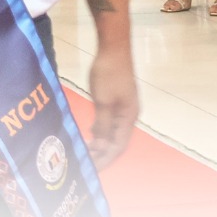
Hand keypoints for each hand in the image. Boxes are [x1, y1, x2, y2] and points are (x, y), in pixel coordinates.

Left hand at [84, 46, 138, 167]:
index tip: (92, 170)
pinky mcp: (119, 99)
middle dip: (103, 153)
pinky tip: (91, 132)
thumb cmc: (108, 74)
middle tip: (86, 162)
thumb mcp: (103, 102)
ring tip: (87, 150)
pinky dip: (102, 130)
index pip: (119, 146)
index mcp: (129, 116)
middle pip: (117, 141)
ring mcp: (125, 106)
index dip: (106, 159)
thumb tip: (103, 147)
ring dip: (102, 142)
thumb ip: (103, 126)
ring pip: (114, 131)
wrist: (113, 47)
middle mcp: (130, 114)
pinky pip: (111, 121)